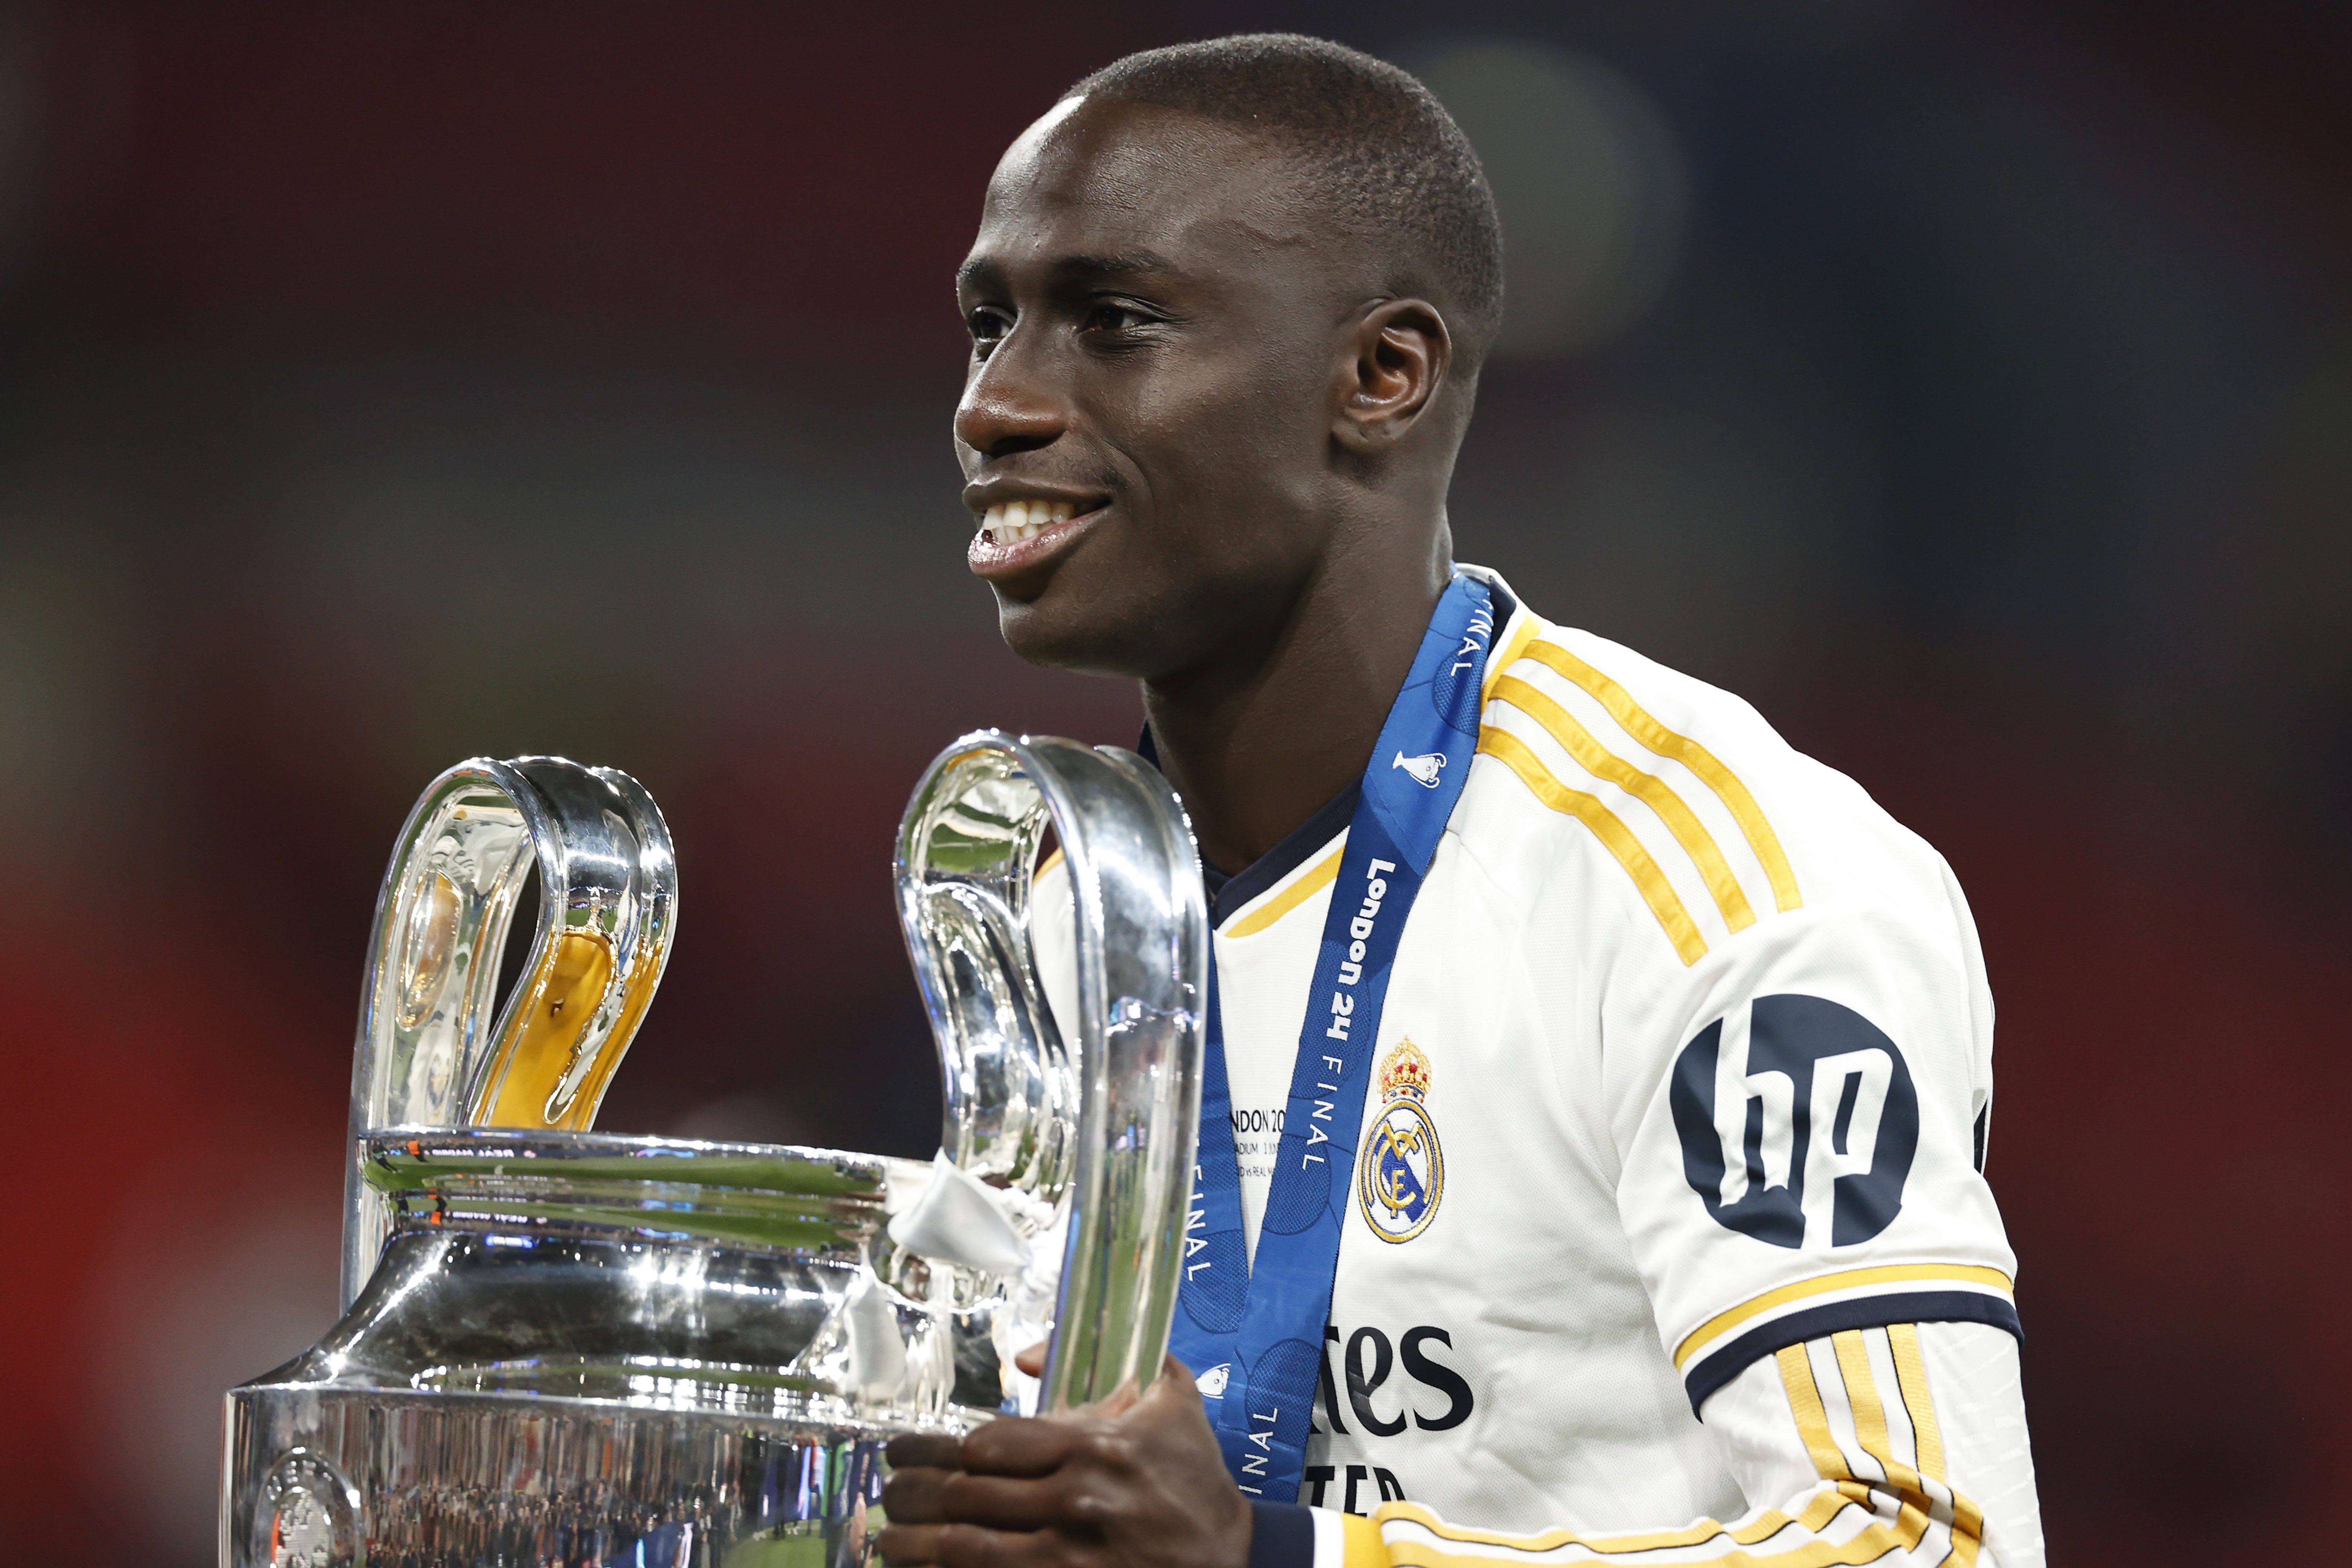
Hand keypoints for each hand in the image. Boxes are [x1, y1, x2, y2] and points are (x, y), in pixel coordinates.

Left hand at [878, 1349, 1251, 1567]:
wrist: (1233, 1559)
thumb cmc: (1194, 1477)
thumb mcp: (1173, 1399)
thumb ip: (1117, 1359)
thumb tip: (1028, 1351)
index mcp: (1092, 1447)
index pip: (990, 1444)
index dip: (937, 1448)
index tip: (910, 1449)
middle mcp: (1075, 1500)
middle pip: (966, 1494)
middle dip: (912, 1492)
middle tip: (889, 1488)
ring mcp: (1069, 1556)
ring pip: (965, 1547)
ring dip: (914, 1542)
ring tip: (887, 1535)